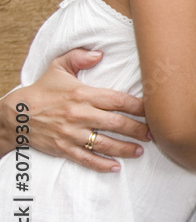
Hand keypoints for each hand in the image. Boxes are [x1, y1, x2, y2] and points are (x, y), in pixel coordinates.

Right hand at [0, 49, 146, 171]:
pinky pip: (86, 159)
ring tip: (140, 150)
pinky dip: (102, 165)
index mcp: (83, 95)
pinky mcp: (64, 148)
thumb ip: (79, 57)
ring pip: (105, 144)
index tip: (153, 110)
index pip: (118, 101)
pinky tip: (116, 167)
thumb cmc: (41, 90)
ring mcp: (72, 134)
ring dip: (125, 149)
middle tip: (154, 133)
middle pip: (117, 123)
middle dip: (138, 129)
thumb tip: (100, 54)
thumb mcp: (57, 67)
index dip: (139, 106)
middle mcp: (80, 115)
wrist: (15, 114)